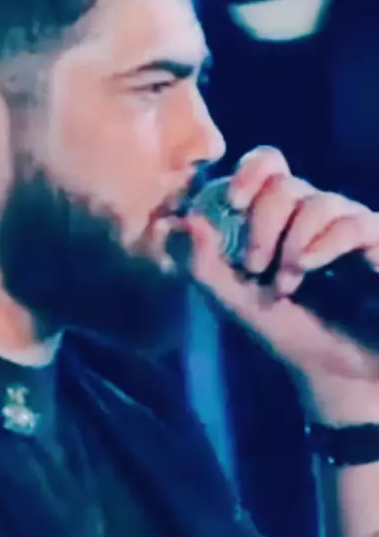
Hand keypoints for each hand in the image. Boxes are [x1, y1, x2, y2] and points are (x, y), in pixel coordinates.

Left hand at [182, 146, 378, 422]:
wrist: (339, 372)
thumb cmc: (290, 332)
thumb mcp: (235, 302)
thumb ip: (203, 265)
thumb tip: (177, 221)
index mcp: (279, 217)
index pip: (267, 165)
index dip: (249, 172)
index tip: (233, 202)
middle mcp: (313, 212)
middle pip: (283, 182)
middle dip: (261, 223)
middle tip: (254, 266)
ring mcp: (347, 224)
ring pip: (315, 201)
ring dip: (291, 242)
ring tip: (285, 284)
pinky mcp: (376, 241)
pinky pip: (350, 223)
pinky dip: (323, 243)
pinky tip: (308, 267)